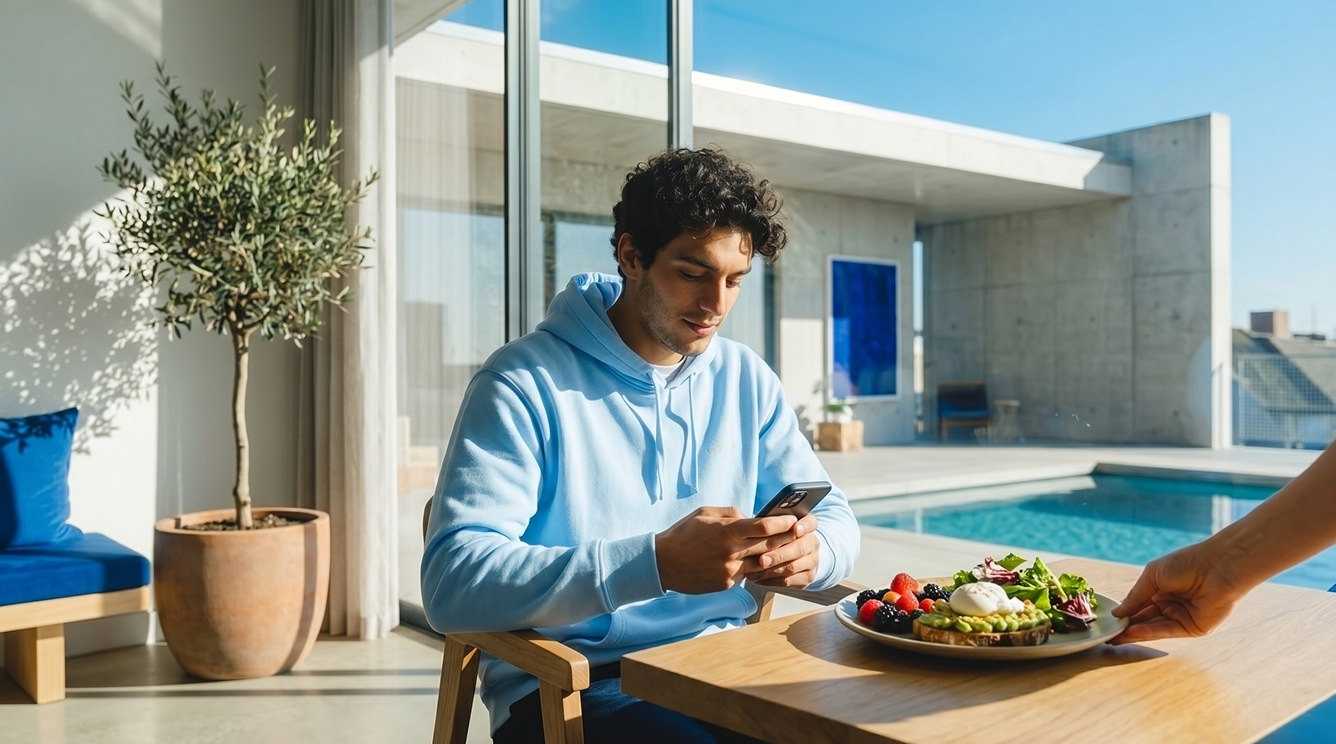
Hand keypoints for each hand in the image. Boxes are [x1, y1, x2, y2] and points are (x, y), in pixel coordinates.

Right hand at [655, 506, 799, 594]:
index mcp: (727, 531)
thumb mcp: (704, 513)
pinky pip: (747, 575)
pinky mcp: (726, 584)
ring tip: (785, 550)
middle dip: (786, 539)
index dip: (782, 524)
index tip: (794, 520)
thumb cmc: (683, 534)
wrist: (662, 564)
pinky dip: (753, 568)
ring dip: (774, 557)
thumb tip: (750, 517)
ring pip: (762, 563)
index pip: (764, 527)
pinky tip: (758, 562)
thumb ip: (730, 513)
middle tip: (798, 534)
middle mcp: (731, 552)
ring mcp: (730, 571)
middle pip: (769, 546)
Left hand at [745, 513, 819, 587]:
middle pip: (800, 548)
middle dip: (779, 554)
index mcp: (808, 525)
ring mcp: (812, 561)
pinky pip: (788, 580)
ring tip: (752, 571)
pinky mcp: (807, 577)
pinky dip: (770, 580)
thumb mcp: (775, 526)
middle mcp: (813, 542)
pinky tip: (757, 578)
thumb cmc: (777, 536)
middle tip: (761, 559)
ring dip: (771, 570)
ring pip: (793, 566)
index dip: (804, 526)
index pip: (811, 522)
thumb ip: (770, 523)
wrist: (793, 556)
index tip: (794, 529)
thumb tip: (748, 522)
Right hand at [1109, 543, 1249, 644]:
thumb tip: (1117, 612)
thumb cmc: (1186, 563)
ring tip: (1115, 638)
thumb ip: (1135, 596)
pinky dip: (1150, 633)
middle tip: (1108, 636)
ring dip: (1135, 633)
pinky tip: (1134, 633)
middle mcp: (1171, 605)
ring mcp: (1181, 617)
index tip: (1108, 621)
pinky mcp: (1193, 627)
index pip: (1139, 605)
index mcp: (1161, 589)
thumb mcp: (1152, 576)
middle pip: (1144, 619)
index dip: (1124, 613)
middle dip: (1127, 627)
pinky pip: (1168, 631)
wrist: (1218, 566)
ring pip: (1154, 627)